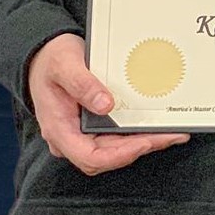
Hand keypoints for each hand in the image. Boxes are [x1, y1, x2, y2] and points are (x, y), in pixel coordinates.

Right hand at [26, 33, 188, 174]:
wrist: (43, 57)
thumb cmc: (51, 61)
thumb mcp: (64, 65)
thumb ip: (82, 84)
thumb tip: (105, 105)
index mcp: (59, 129)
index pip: (90, 157)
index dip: (120, 155)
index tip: (145, 142)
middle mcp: (69, 138)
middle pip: (108, 157)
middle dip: (141, 148)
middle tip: (171, 136)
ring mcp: (80, 134)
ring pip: (114, 151)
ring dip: (143, 143)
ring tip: (171, 133)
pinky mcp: (91, 127)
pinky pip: (115, 138)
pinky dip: (136, 134)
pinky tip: (155, 126)